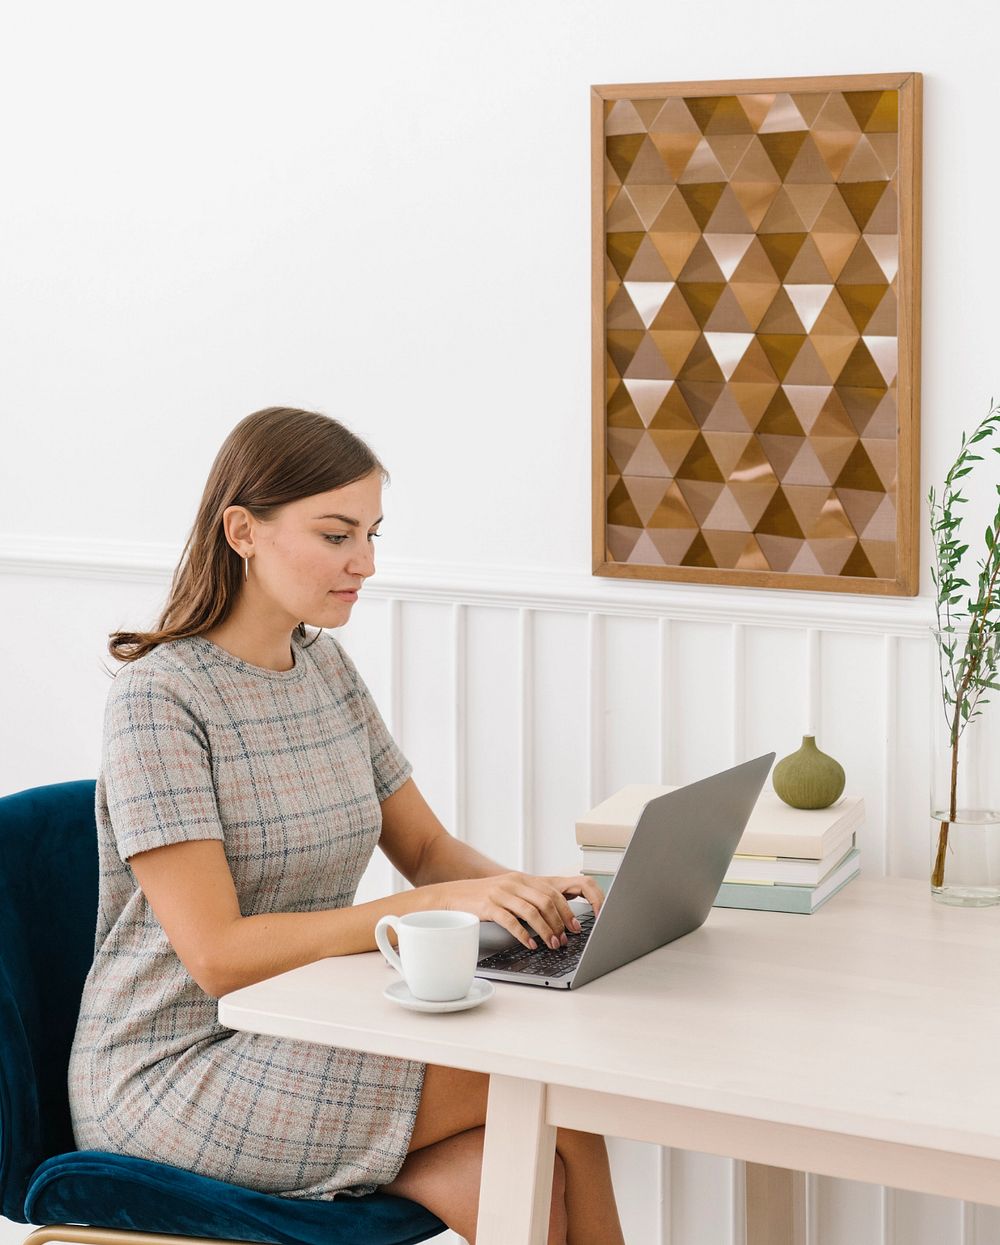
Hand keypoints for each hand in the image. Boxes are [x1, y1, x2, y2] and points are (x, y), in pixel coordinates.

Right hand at [433, 872, 604, 950]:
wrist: (453, 895)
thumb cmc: (483, 897)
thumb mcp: (509, 891)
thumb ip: (528, 898)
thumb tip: (553, 917)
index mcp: (522, 879)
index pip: (552, 892)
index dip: (567, 910)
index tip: (575, 926)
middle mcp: (513, 883)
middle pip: (545, 901)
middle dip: (559, 922)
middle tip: (565, 939)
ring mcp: (501, 894)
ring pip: (531, 912)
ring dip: (545, 931)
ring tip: (552, 944)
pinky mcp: (488, 906)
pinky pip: (511, 921)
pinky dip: (524, 935)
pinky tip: (531, 944)